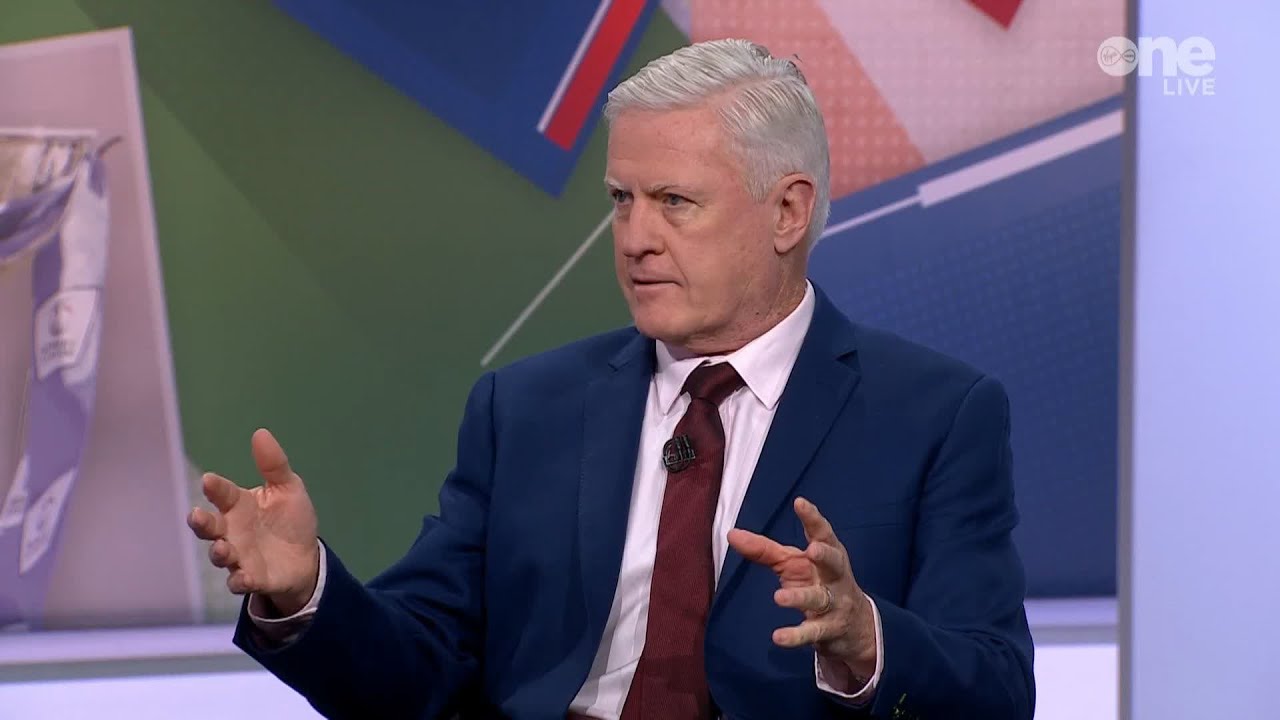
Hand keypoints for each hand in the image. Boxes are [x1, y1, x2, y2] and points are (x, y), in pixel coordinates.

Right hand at [186, 428, 319, 615]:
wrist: (306, 556)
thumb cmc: (290, 519)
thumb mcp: (288, 488)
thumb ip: (274, 465)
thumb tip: (260, 432)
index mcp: (239, 505)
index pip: (222, 494)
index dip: (215, 487)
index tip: (209, 480)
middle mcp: (232, 531)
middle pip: (209, 526)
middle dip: (201, 522)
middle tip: (196, 516)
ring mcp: (240, 556)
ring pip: (220, 555)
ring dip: (219, 553)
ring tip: (222, 548)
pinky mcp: (253, 578)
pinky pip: (240, 581)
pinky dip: (239, 580)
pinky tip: (243, 577)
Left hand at [727, 497, 876, 678]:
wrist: (854, 626)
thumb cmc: (818, 582)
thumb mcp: (793, 563)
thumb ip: (764, 549)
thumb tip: (731, 534)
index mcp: (828, 554)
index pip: (823, 533)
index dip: (813, 518)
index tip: (800, 502)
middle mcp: (835, 576)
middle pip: (833, 563)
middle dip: (825, 555)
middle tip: (812, 550)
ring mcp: (834, 604)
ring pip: (819, 599)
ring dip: (801, 598)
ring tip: (779, 598)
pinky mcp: (828, 630)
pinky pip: (812, 633)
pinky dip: (796, 636)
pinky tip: (778, 637)